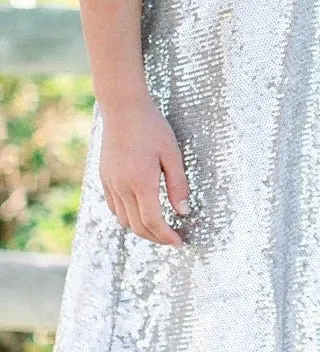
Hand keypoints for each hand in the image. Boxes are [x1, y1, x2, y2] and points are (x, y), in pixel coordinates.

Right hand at [98, 99, 189, 245]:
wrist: (123, 109)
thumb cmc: (152, 128)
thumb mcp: (172, 154)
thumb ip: (178, 185)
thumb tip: (183, 211)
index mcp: (141, 182)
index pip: (153, 221)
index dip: (166, 236)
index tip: (178, 242)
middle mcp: (122, 187)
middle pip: (137, 226)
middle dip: (155, 237)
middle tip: (172, 239)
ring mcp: (110, 183)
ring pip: (123, 220)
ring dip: (141, 229)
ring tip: (159, 228)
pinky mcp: (104, 178)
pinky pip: (114, 207)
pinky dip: (127, 217)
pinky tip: (140, 213)